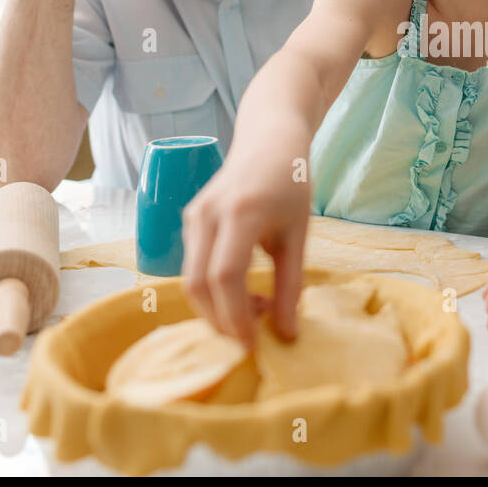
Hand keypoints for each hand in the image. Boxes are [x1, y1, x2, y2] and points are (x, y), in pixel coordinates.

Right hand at [180, 153, 310, 346]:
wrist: (269, 142)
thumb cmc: (291, 184)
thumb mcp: (299, 234)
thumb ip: (291, 285)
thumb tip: (286, 334)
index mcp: (241, 212)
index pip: (226, 275)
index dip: (236, 316)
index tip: (254, 344)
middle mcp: (208, 213)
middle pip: (198, 283)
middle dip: (220, 321)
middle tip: (251, 339)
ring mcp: (193, 215)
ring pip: (190, 279)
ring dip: (217, 308)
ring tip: (257, 311)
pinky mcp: (189, 221)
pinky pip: (192, 267)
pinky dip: (213, 291)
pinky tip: (245, 293)